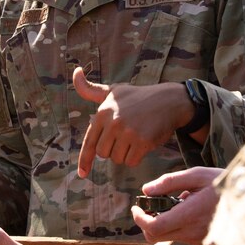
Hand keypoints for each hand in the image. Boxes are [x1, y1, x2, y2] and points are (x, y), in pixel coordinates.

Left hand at [74, 67, 192, 176]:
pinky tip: (142, 144)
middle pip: (103, 153)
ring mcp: (128, 132)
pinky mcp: (142, 141)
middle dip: (113, 150)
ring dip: (125, 154)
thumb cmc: (138, 97)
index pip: (89, 142)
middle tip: (124, 138)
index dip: (84, 160)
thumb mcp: (113, 91)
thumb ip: (90, 89)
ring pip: (117, 159)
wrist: (169, 101)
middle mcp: (113, 122)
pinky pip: (131, 162)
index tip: (82, 174)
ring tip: (134, 138)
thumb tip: (75, 71)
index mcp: (103, 112)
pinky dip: (136, 157)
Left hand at [132, 167, 221, 244]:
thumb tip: (146, 190)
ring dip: (160, 223)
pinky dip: (173, 226)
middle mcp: (193, 232)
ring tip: (175, 202)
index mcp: (191, 214)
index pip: (155, 227)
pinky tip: (186, 209)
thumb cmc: (224, 183)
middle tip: (147, 205)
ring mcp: (198, 239)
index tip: (136, 207)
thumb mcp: (197, 175)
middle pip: (156, 237)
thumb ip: (170, 182)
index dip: (139, 219)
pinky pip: (179, 237)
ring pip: (167, 238)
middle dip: (145, 222)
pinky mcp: (201, 241)